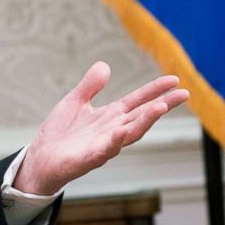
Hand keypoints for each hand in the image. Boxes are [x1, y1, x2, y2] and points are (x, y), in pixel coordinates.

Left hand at [14, 62, 188, 194]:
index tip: (174, 79)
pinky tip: (121, 132)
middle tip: (184, 93)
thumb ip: (89, 86)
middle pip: (142, 116)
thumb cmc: (60, 133)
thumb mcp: (74, 102)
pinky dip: (114, 142)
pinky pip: (105, 151)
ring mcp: (103, 146)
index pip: (137, 101)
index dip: (155, 90)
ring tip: (160, 107)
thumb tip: (104, 65)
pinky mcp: (89, 159)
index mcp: (110, 116)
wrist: (41, 158)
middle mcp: (112, 130)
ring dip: (145, 121)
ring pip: (130, 134)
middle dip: (162, 105)